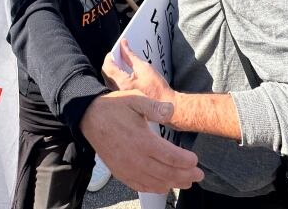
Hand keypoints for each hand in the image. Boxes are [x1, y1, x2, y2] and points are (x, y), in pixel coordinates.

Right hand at [80, 90, 202, 192]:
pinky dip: (154, 188)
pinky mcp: (120, 172)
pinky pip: (139, 185)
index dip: (186, 161)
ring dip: (173, 183)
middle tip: (198, 175)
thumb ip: (154, 106)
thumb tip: (171, 111)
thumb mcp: (135, 99)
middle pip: (166, 173)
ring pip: (155, 182)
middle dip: (185, 175)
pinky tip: (162, 186)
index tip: (196, 160)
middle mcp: (136, 159)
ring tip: (186, 182)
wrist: (89, 117)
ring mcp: (127, 168)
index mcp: (143, 141)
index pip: (171, 157)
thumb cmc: (114, 107)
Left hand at [103, 39, 173, 102]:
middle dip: (111, 62)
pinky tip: (125, 72)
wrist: (165, 103)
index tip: (115, 50)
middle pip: (107, 73)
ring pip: (109, 79)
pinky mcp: (124, 98)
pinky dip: (117, 76)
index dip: (110, 57)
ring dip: (113, 69)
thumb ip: (131, 56)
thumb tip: (124, 45)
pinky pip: (114, 84)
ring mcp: (120, 96)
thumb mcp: (144, 67)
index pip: (108, 67)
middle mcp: (118, 91)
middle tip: (119, 54)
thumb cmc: (157, 88)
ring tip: (122, 62)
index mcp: (123, 83)